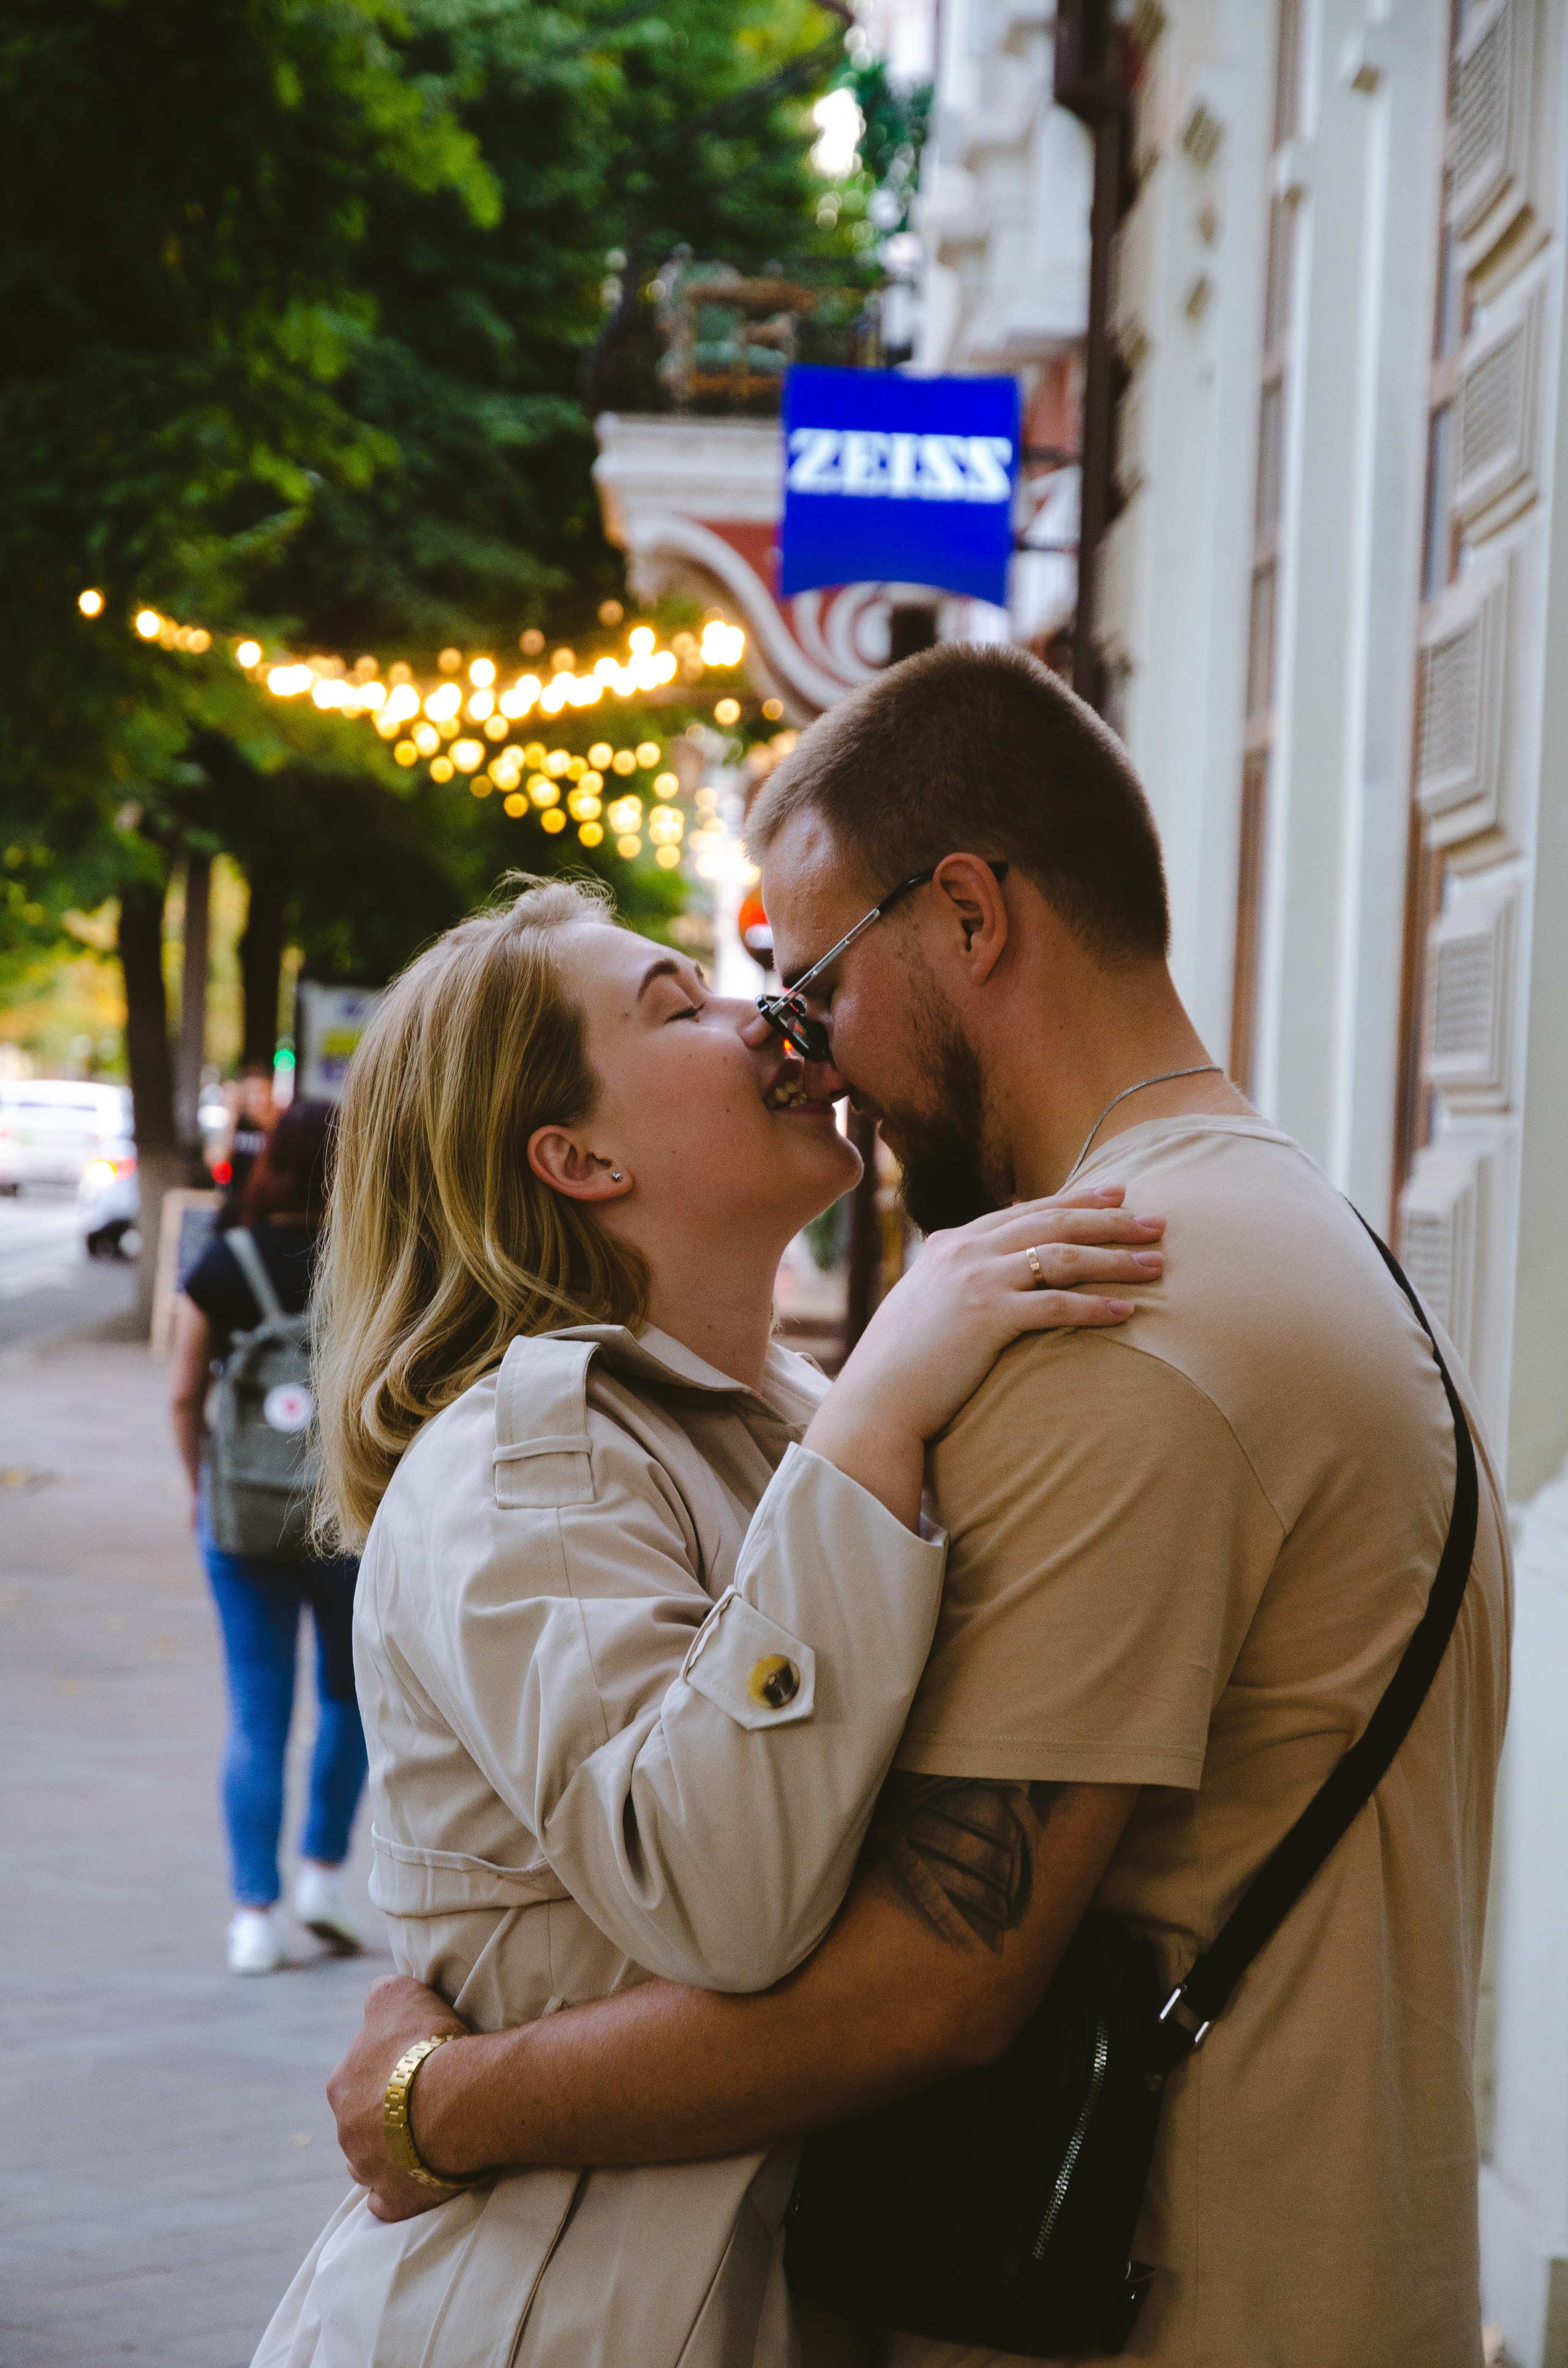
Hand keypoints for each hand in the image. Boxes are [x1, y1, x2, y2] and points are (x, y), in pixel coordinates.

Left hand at [327, 1974, 468, 2221]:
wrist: (456, 2100)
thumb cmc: (426, 2043)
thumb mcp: (397, 1993)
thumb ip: (379, 1995)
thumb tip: (376, 2000)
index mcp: (341, 2084)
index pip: (356, 2075)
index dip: (386, 2068)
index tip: (414, 2064)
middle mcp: (345, 2131)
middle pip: (361, 2121)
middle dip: (384, 2113)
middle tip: (424, 2100)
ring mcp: (367, 2170)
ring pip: (367, 2162)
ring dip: (387, 2151)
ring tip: (423, 2137)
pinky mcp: (393, 2201)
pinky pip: (387, 2201)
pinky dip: (398, 2192)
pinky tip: (416, 2178)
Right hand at [802, 1186, 1163, 1526]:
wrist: (876, 1400)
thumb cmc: (904, 1363)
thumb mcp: (927, 1302)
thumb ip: (957, 1277)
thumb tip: (987, 1268)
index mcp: (951, 1243)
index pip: (1026, 1210)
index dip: (1077, 1200)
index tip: (1118, 1194)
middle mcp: (964, 1252)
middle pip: (1053, 1223)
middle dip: (1111, 1220)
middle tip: (1158, 1222)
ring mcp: (975, 1281)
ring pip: (1061, 1257)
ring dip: (1114, 1259)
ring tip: (1155, 1265)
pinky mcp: (986, 1318)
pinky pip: (1055, 1305)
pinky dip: (1094, 1307)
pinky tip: (1126, 1311)